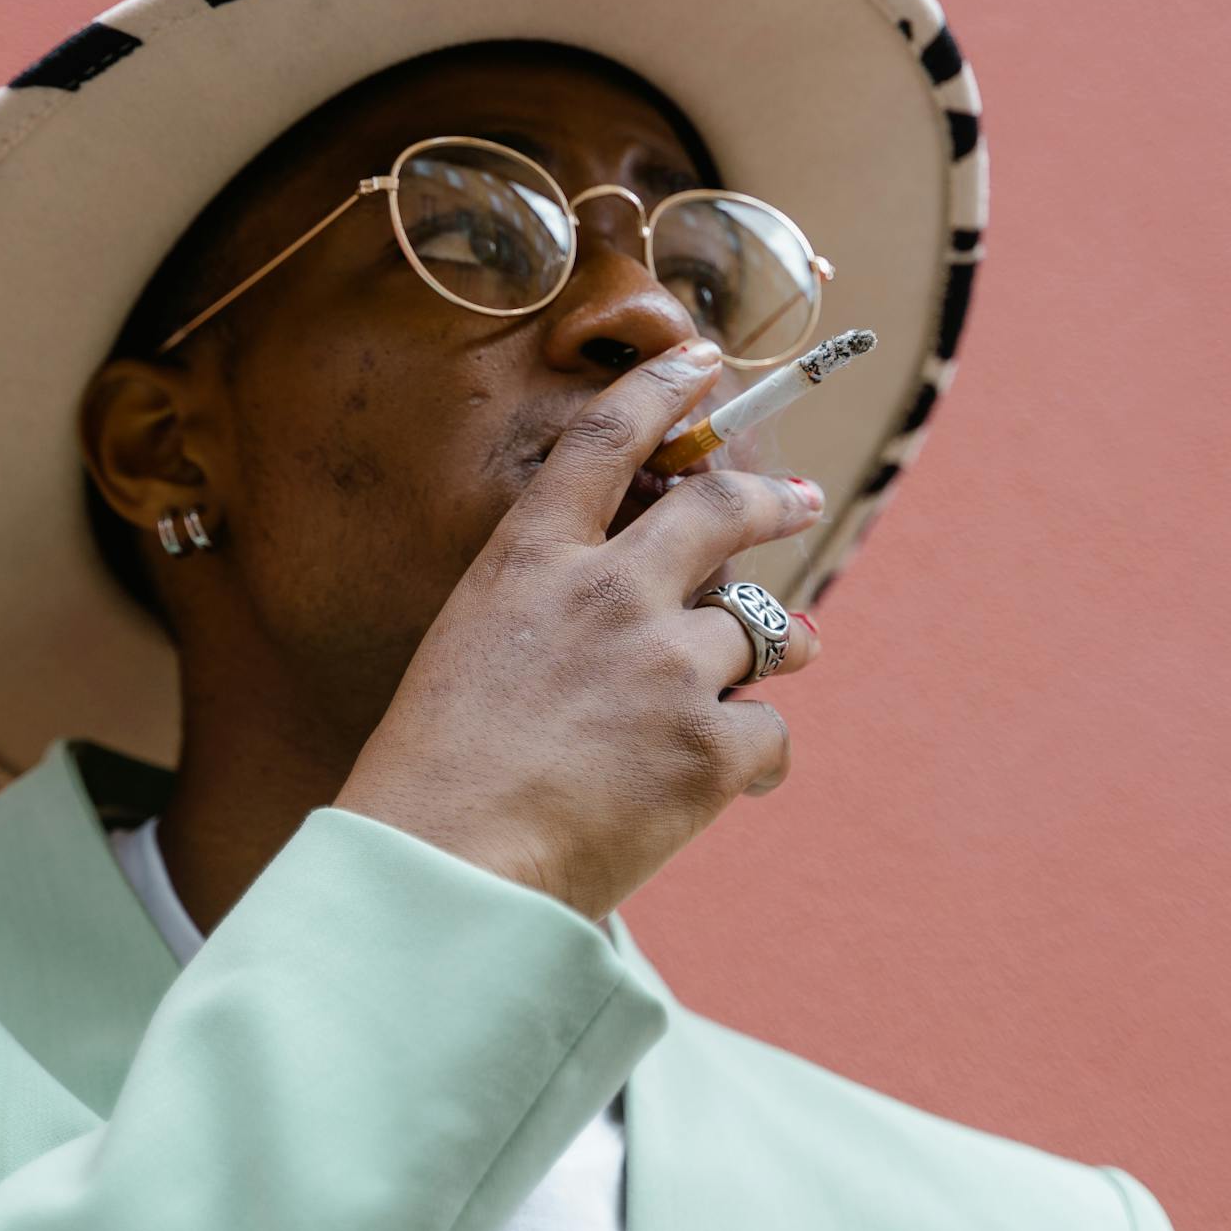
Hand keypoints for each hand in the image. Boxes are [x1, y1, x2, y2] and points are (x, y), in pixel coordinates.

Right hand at [333, 339, 822, 919]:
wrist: (446, 871)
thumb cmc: (431, 778)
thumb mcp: (469, 654)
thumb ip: (548, 614)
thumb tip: (627, 618)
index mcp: (529, 562)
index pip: (604, 440)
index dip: (659, 388)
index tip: (698, 359)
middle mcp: (608, 593)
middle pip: (718, 510)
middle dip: (772, 501)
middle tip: (799, 502)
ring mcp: (666, 665)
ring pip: (764, 628)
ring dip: (785, 643)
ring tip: (795, 656)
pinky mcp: (709, 744)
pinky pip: (770, 733)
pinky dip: (759, 757)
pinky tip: (737, 781)